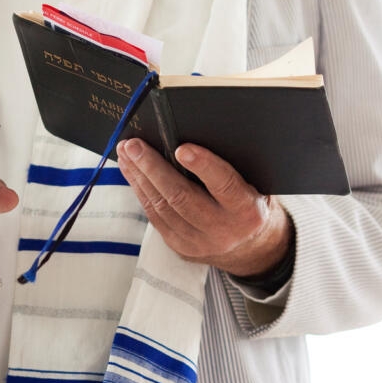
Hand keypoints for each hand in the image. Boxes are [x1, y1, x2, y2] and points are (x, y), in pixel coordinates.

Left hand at [114, 138, 288, 276]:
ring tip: (126, 153)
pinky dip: (140, 191)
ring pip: (162, 207)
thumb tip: (194, 134)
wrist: (251, 249)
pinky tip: (132, 172)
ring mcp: (198, 242)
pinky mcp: (180, 247)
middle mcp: (222, 229)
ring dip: (140, 177)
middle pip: (181, 197)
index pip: (225, 186)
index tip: (182, 148)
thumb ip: (232, 168)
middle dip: (153, 168)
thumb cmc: (250, 204)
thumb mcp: (255, 186)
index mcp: (247, 210)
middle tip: (134, 145)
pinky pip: (155, 217)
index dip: (204, 166)